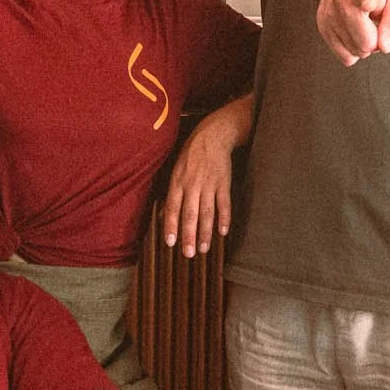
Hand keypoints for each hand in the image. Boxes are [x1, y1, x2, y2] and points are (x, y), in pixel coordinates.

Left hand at [161, 111, 239, 256]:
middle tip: (189, 254)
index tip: (170, 243)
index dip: (172, 226)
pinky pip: (224, 203)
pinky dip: (225, 218)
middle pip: (190, 214)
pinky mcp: (224, 182)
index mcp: (178, 182)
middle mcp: (193, 185)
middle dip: (189, 235)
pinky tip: (223, 232)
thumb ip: (172, 195)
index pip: (173, 208)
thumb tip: (165, 216)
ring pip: (207, 212)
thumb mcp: (176, 171)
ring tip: (204, 249)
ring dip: (206, 232)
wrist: (213, 136)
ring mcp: (209, 184)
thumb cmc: (191, 155)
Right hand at [316, 0, 389, 64]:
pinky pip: (346, 58)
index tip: (367, 4)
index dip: (368, 1)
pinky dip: (353, 51)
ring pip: (356, 52)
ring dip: (364, 46)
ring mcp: (330, 15)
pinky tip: (352, 34)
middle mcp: (343, 0)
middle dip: (375, 42)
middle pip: (365, 42)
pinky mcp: (323, 29)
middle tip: (374, 27)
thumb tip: (384, 47)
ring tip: (362, 26)